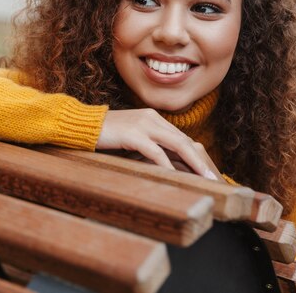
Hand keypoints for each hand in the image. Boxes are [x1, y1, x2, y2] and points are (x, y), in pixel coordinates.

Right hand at [96, 109, 222, 180]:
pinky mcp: (133, 134)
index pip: (182, 138)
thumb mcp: (131, 139)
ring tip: (204, 178)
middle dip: (201, 161)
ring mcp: (143, 124)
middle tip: (214, 179)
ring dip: (193, 163)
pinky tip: (176, 177)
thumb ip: (148, 147)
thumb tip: (166, 166)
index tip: (206, 172)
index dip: (196, 156)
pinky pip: (156, 152)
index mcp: (153, 118)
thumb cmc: (104, 135)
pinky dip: (168, 165)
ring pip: (177, 144)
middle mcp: (152, 118)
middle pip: (185, 140)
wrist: (81, 124)